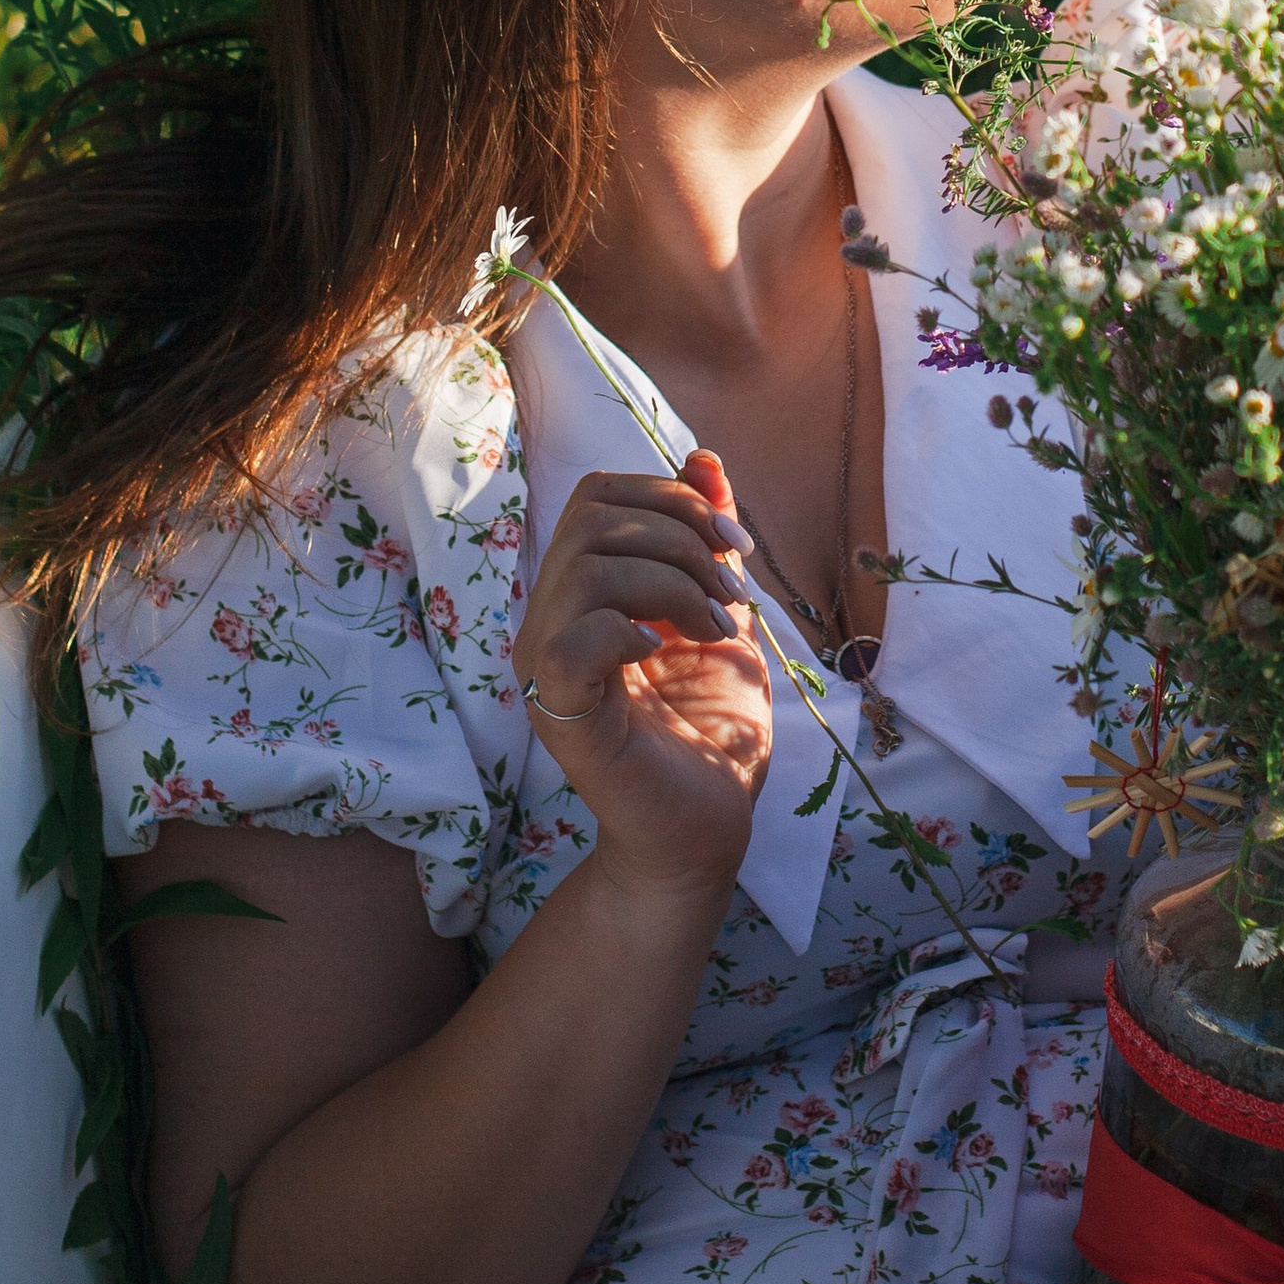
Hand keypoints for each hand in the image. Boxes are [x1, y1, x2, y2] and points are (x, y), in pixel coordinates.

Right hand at [514, 451, 772, 904]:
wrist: (710, 826)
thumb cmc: (710, 727)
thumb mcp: (722, 612)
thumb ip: (706, 539)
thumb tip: (704, 458)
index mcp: (585, 593)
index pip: (598, 496)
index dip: (670, 496)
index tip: (736, 544)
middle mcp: (553, 622)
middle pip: (591, 518)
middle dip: (680, 533)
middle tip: (734, 591)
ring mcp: (548, 670)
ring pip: (586, 568)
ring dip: (673, 581)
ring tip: (717, 627)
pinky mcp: (562, 717)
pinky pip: (570, 642)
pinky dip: (629, 629)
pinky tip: (667, 653)